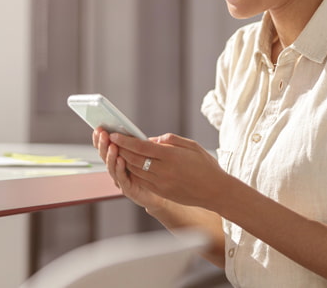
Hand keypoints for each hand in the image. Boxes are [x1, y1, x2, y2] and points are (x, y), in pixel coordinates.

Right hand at [93, 127, 167, 211]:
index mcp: (118, 158)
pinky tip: (120, 159)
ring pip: (111, 167)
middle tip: (103, 133)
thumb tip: (137, 131)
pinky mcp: (127, 189)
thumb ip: (142, 144)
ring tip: (112, 145)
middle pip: (105, 156)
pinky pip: (121, 178)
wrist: (161, 193)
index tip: (98, 128)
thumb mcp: (148, 153)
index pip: (105, 147)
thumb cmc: (153, 171)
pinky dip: (119, 168)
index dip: (100, 139)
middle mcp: (116, 169)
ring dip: (110, 155)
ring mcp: (120, 179)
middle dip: (103, 144)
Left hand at [110, 132, 225, 208]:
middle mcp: (164, 171)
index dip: (125, 141)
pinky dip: (132, 172)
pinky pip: (141, 181)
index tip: (114, 135)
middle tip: (110, 141)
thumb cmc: (205, 165)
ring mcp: (161, 184)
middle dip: (120, 149)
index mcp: (171, 156)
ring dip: (123, 161)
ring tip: (116, 151)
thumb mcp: (191, 145)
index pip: (141, 147)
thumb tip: (150, 139)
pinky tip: (128, 165)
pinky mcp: (161, 192)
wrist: (216, 192)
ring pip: (135, 171)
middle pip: (134, 159)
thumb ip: (169, 140)